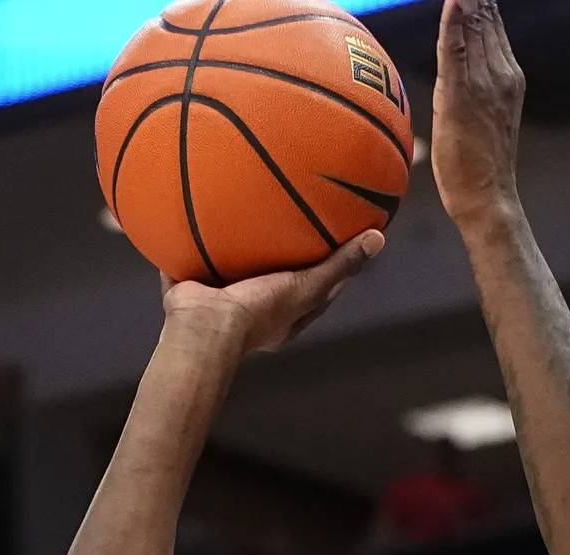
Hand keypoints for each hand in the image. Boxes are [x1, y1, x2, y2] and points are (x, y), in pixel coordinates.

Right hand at [161, 232, 384, 354]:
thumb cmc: (258, 313)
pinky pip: (190, 263)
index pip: (313, 291)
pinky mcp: (190, 289)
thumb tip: (379, 238)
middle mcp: (251, 311)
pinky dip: (189, 245)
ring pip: (230, 269)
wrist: (203, 327)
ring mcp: (219, 301)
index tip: (337, 240)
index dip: (327, 268)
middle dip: (280, 255)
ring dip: (233, 249)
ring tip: (239, 212)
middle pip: (272, 279)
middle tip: (290, 220)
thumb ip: (340, 265)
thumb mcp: (307, 288)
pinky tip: (191, 216)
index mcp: (280, 318)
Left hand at [430, 0, 525, 220]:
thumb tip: (459, 76)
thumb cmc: (479, 166)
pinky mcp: (462, 96)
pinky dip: (453, 23)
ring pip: (474, 28)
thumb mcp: (482, 119)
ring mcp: (484, 84)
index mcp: (508, 78)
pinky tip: (454, 1)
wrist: (489, 197)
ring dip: (466, 1)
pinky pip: (456, 50)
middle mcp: (501, 74)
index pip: (494, 27)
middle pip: (485, 20)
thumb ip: (476, 92)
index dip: (482, 2)